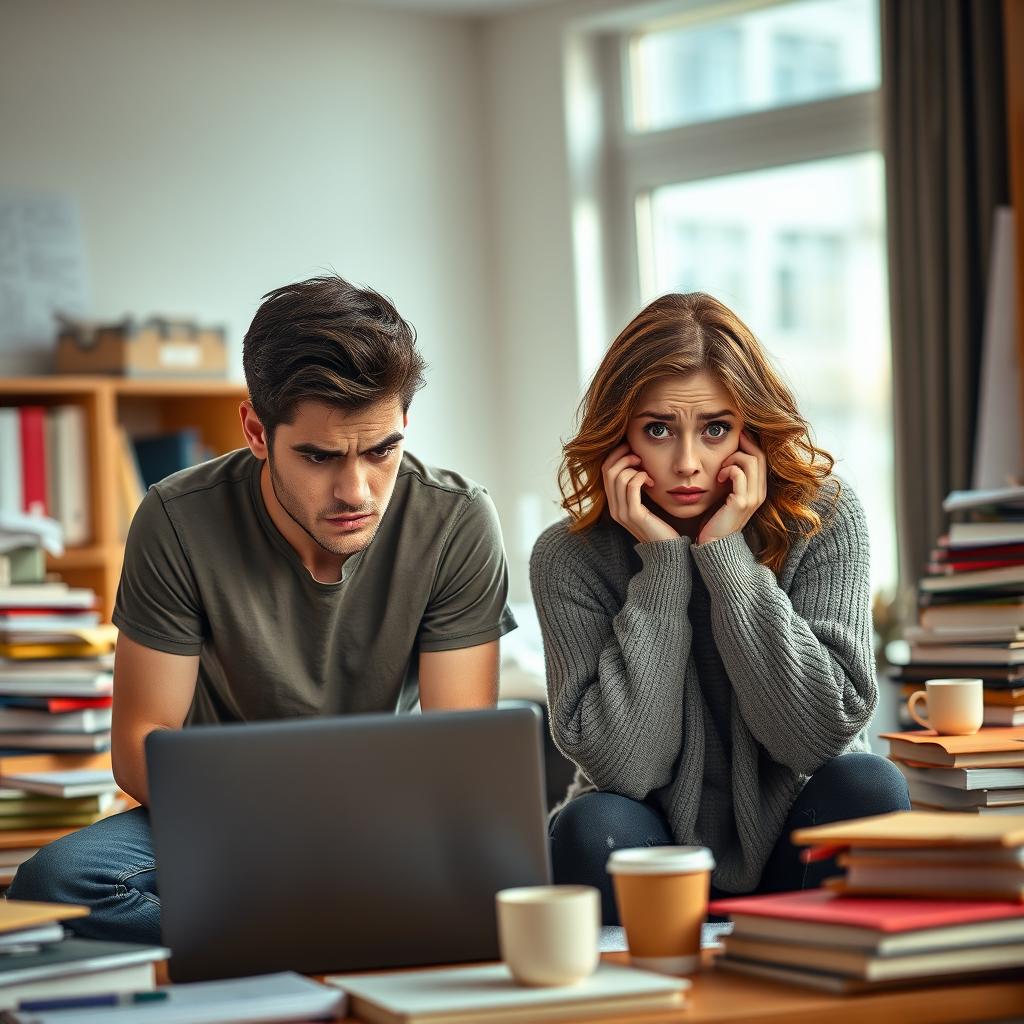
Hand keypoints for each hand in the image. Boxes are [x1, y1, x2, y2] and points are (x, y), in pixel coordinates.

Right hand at [602, 443, 678, 543]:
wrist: (667, 551)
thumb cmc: (660, 525)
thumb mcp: (645, 504)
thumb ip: (637, 488)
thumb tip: (638, 463)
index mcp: (614, 504)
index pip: (604, 472)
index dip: (615, 456)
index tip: (631, 449)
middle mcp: (614, 508)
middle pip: (608, 471)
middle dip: (623, 457)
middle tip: (639, 456)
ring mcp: (622, 512)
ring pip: (618, 476)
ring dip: (634, 467)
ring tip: (648, 473)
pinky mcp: (634, 515)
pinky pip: (631, 486)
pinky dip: (641, 477)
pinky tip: (651, 481)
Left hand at [697, 430, 767, 545]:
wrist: (713, 544)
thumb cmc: (715, 518)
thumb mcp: (725, 494)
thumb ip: (729, 478)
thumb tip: (723, 457)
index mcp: (758, 489)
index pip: (761, 457)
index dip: (750, 442)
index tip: (736, 435)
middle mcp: (760, 493)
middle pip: (759, 455)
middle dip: (743, 444)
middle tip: (728, 442)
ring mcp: (752, 498)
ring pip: (751, 461)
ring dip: (733, 457)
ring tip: (720, 467)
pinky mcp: (741, 503)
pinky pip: (739, 474)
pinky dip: (728, 469)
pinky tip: (717, 477)